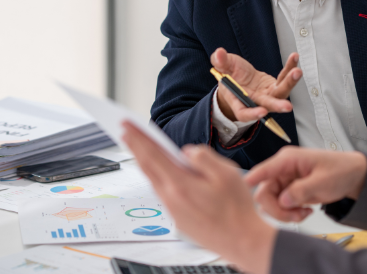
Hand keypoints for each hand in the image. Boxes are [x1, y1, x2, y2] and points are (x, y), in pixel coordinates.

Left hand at [122, 122, 276, 273]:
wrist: (241, 241)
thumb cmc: (237, 209)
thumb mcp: (227, 174)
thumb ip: (203, 157)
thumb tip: (186, 151)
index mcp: (181, 184)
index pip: (153, 155)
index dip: (138, 138)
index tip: (126, 126)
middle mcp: (171, 198)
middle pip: (147, 167)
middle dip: (134, 146)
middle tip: (125, 131)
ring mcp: (173, 210)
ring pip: (154, 181)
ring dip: (145, 162)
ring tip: (140, 148)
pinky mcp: (178, 219)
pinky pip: (163, 192)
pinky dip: (157, 177)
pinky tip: (161, 173)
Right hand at [211, 47, 301, 121]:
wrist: (239, 78)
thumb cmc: (230, 76)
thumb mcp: (222, 68)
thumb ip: (220, 62)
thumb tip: (219, 54)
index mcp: (238, 101)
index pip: (244, 113)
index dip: (252, 114)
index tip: (261, 112)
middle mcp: (255, 101)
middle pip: (267, 105)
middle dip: (277, 105)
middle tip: (288, 106)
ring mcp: (268, 95)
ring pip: (280, 92)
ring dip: (290, 83)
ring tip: (297, 72)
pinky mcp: (275, 86)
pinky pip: (283, 78)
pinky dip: (289, 68)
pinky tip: (294, 58)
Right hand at [245, 146, 366, 221]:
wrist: (353, 176)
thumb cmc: (341, 170)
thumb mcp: (323, 181)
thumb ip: (302, 190)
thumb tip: (283, 200)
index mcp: (288, 159)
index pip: (264, 169)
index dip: (252, 179)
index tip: (243, 187)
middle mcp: (282, 169)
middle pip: (263, 193)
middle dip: (277, 209)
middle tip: (296, 215)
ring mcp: (284, 181)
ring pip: (271, 203)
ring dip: (284, 213)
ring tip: (303, 213)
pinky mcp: (289, 192)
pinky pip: (280, 206)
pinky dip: (290, 213)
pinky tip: (305, 212)